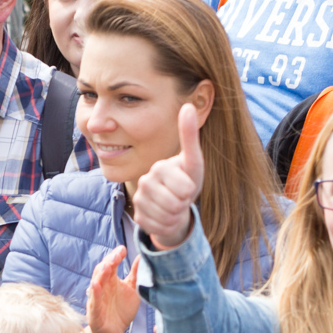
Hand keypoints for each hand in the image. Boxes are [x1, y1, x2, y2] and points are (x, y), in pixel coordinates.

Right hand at [85, 246, 140, 332]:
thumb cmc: (121, 311)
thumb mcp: (131, 290)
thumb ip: (135, 274)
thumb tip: (142, 255)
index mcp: (110, 281)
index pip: (110, 265)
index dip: (115, 256)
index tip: (123, 249)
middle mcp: (102, 289)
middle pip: (102, 272)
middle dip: (108, 262)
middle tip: (117, 254)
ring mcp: (97, 301)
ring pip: (96, 285)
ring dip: (100, 275)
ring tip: (107, 265)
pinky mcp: (95, 315)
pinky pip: (94, 303)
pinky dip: (95, 294)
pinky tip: (95, 285)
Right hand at [132, 102, 204, 249]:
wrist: (176, 204)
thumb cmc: (186, 180)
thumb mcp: (193, 161)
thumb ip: (189, 135)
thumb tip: (188, 105)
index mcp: (159, 167)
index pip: (185, 188)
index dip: (191, 190)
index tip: (188, 184)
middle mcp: (146, 181)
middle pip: (175, 204)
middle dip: (183, 204)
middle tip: (181, 197)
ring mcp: (140, 199)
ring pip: (166, 217)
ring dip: (176, 215)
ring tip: (175, 205)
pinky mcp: (139, 216)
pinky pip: (158, 227)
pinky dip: (167, 226)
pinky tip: (165, 216)